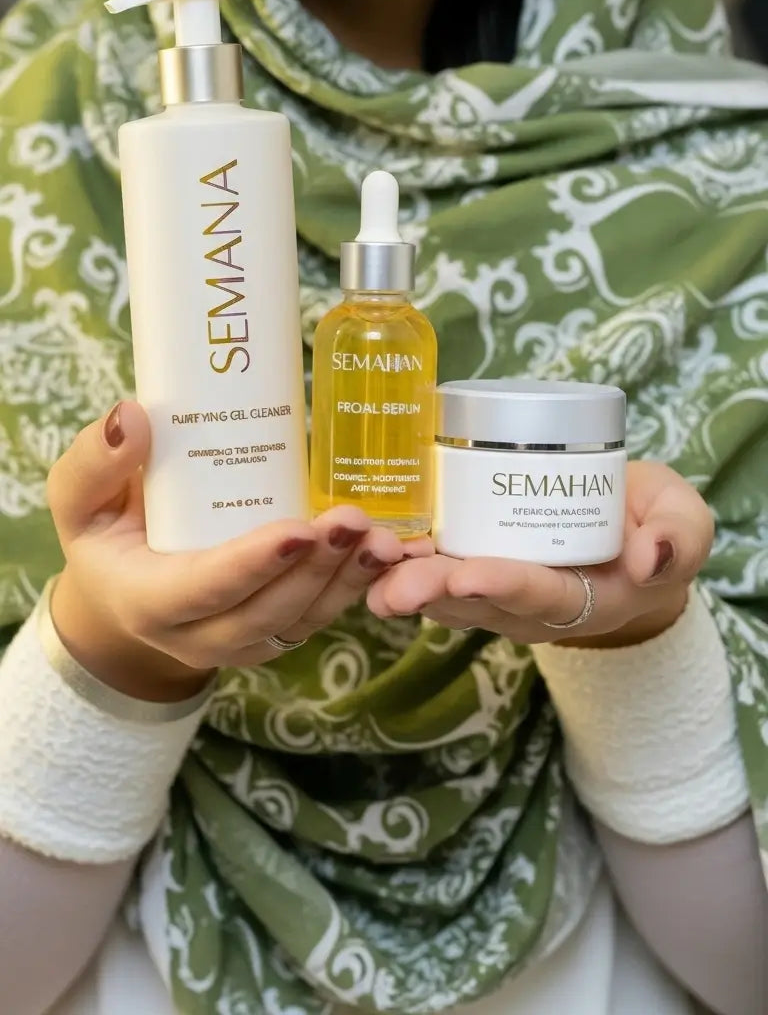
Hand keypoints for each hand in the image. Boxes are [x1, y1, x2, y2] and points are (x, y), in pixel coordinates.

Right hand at [47, 401, 430, 700]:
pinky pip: (319, 616)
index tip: (299, 528)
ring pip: (303, 620)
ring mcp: (242, 642)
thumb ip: (95, 461)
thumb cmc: (105, 534)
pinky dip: (356, 584)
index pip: (206, 589)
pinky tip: (388, 548)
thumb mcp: (77, 500)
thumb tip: (132, 415)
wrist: (122, 594)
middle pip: (268, 613)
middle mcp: (199, 635)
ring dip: (347, 580)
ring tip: (383, 536)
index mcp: (149, 601)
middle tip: (353, 519)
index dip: (254, 564)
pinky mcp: (275, 632)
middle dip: (316, 569)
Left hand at [366, 461, 714, 647]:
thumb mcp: (685, 526)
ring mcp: (489, 588)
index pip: (536, 594)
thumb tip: (650, 556)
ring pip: (439, 589)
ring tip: (366, 560)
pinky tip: (359, 539)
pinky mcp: (465, 563)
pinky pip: (426, 565)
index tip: (468, 574)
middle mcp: (525, 603)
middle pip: (474, 601)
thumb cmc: (655, 526)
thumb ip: (678, 540)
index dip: (501, 584)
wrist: (628, 532)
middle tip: (394, 584)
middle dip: (433, 591)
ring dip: (400, 577)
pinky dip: (392, 556)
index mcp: (581, 597)